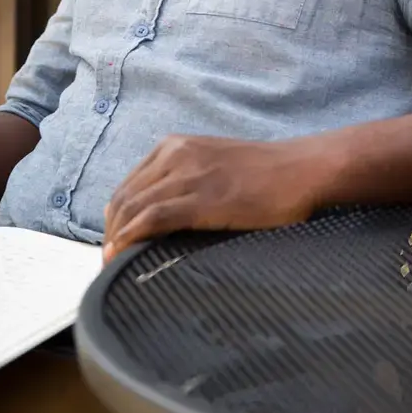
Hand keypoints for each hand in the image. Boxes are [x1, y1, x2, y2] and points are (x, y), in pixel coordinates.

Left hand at [102, 135, 333, 262]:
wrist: (301, 170)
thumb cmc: (265, 175)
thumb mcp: (213, 165)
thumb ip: (184, 181)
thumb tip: (157, 218)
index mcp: (175, 146)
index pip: (128, 185)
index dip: (115, 218)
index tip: (114, 243)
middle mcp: (176, 154)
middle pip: (124, 197)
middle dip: (111, 232)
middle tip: (110, 262)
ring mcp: (188, 174)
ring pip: (132, 208)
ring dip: (117, 240)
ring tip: (113, 266)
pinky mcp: (202, 198)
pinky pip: (153, 218)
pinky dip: (131, 238)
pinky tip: (123, 256)